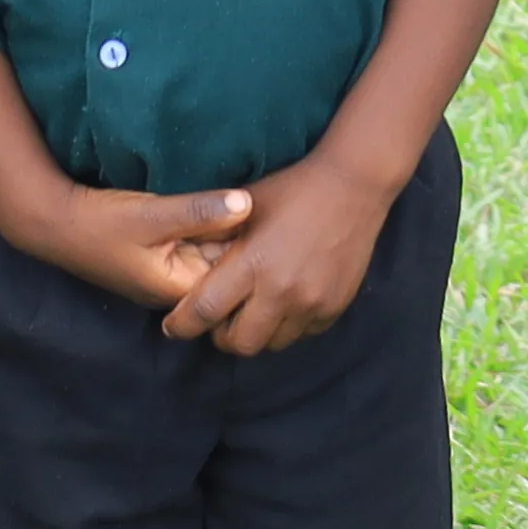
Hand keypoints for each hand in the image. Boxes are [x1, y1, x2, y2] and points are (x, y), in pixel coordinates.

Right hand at [8, 176, 253, 317]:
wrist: (56, 222)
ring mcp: (170, 274)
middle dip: (247, 245)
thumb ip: (199, 210)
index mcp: (178, 289)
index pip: (233, 282)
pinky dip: (212, 230)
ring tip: (262, 207)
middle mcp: (178, 288)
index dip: (256, 255)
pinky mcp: (164, 257)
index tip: (276, 227)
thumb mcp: (152, 215)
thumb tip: (248, 203)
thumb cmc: (101, 224)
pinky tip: (228, 207)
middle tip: (276, 214)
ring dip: (230, 235)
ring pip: (212, 256)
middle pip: (226, 272)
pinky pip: (198, 246)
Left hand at [169, 151, 400, 356]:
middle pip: (239, 344)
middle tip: (222, 317)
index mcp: (252, 263)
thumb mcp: (243, 206)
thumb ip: (213, 237)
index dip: (182, 325)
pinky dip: (289, 324)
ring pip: (272, 344)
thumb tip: (180, 260)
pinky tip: (288, 299)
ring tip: (257, 307)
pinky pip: (302, 334)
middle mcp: (282, 291)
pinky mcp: (335, 307)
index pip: (204, 311)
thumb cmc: (292, 189)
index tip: (173, 326)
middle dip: (223, 335)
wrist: (354, 184)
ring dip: (259, 331)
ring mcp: (312, 303)